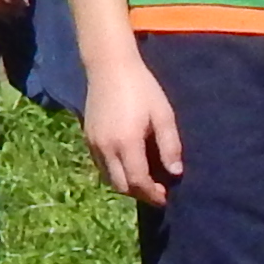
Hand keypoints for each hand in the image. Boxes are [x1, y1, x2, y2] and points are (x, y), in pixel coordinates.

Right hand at [85, 55, 184, 201]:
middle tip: (158, 192)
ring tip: (145, 181)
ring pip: (109, 179)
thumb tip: (175, 173)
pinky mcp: (88, 138)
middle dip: (140, 194)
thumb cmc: (142, 88)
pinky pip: (101, 166)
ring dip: (127, 185)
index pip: (138, 181)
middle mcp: (106, 148)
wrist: (109, 66)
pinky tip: (129, 166)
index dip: (153, 194)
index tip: (166, 197)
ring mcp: (93, 144)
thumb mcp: (163, 115)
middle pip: (121, 186)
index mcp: (126, 142)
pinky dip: (115, 174)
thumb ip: (170, 146)